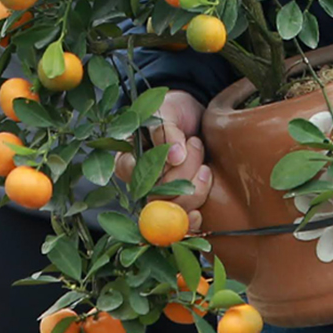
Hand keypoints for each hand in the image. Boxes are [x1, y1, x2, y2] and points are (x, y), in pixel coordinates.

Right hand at [114, 90, 211, 231]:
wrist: (194, 115)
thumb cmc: (172, 109)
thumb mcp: (165, 111)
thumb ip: (166, 131)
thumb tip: (175, 156)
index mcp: (127, 158)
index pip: (136, 175)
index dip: (159, 171)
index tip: (180, 154)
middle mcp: (138, 182)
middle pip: (155, 197)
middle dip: (183, 176)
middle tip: (196, 145)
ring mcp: (158, 195)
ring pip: (171, 210)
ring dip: (194, 190)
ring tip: (205, 165)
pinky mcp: (177, 203)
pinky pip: (180, 222)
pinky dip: (190, 221)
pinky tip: (198, 214)